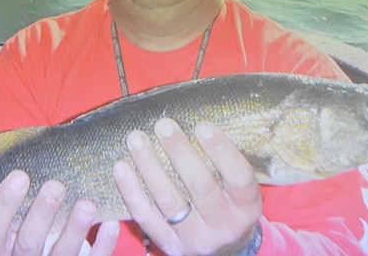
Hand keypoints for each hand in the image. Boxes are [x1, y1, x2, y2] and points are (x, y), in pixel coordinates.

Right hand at [0, 170, 119, 255]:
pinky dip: (103, 245)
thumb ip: (17, 204)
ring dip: (75, 229)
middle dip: (42, 213)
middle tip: (56, 186)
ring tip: (87, 204)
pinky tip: (111, 224)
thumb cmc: (25, 235)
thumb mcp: (12, 225)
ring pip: (61, 254)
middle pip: (28, 242)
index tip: (19, 175)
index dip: (3, 203)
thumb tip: (31, 154)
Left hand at [113, 119, 261, 255]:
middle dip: (179, 152)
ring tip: (136, 138)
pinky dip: (131, 190)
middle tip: (163, 125)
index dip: (221, 151)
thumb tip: (196, 124)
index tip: (202, 125)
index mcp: (246, 208)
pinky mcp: (170, 245)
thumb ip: (224, 163)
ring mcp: (195, 238)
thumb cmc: (230, 205)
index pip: (239, 177)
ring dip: (149, 166)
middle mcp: (223, 226)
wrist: (225, 251)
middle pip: (200, 186)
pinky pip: (145, 216)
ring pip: (168, 201)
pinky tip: (121, 167)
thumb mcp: (239, 190)